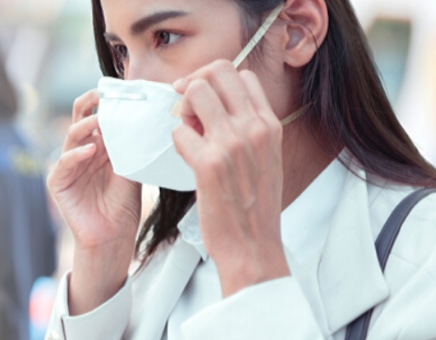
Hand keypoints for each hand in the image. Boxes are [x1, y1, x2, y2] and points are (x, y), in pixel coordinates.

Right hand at [47, 89, 141, 313]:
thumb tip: (145, 119)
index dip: (108, 102)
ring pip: (72, 136)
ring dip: (86, 125)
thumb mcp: (132, 170)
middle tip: (103, 93)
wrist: (113, 238)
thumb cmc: (123, 206)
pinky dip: (75, 154)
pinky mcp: (58, 183)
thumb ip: (131, 147)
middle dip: (90, 103)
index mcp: (99, 145)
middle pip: (81, 118)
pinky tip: (90, 150)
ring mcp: (68, 166)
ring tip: (101, 119)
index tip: (123, 90)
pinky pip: (63, 163)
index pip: (99, 115)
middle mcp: (82, 151)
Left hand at [172, 60, 289, 296]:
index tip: (206, 103)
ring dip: (183, 109)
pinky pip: (179, 130)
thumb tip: (207, 109)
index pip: (242, 74)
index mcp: (270, 125)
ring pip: (195, 91)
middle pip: (218, 70)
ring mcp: (231, 143)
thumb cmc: (254, 206)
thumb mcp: (265, 158)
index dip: (216, 82)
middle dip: (194, 82)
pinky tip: (187, 160)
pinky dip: (177, 142)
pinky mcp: (208, 163)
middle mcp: (254, 127)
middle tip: (186, 107)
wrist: (254, 246)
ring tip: (189, 134)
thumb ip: (245, 129)